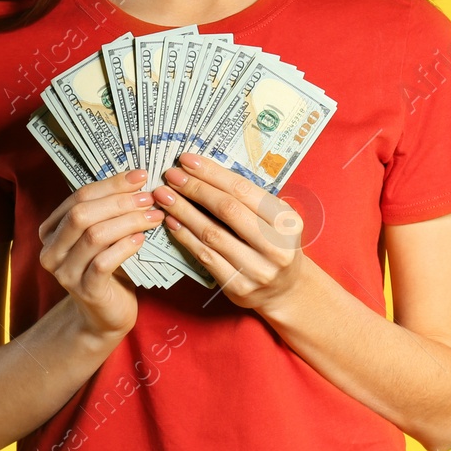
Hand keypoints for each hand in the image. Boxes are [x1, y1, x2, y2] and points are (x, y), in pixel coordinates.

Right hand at [37, 169, 160, 338]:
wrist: (106, 313)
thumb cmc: (108, 267)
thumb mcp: (104, 235)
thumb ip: (109, 210)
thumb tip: (137, 179)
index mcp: (51, 230)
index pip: (79, 197)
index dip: (111, 184)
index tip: (140, 176)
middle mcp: (51, 251)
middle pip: (82, 214)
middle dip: (119, 201)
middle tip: (149, 197)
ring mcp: (65, 273)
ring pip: (94, 236)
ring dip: (128, 221)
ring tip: (153, 216)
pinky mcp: (85, 291)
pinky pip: (103, 262)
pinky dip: (124, 246)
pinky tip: (142, 239)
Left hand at [156, 154, 304, 311]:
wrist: (285, 289)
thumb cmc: (275, 245)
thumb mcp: (275, 219)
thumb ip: (249, 199)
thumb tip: (204, 173)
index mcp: (286, 221)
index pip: (243, 190)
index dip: (212, 174)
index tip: (188, 161)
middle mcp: (275, 245)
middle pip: (227, 209)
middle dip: (195, 189)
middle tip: (171, 175)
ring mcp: (257, 268)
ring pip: (212, 233)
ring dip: (183, 211)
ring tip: (164, 196)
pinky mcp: (238, 286)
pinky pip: (205, 256)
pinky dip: (185, 236)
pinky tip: (172, 222)